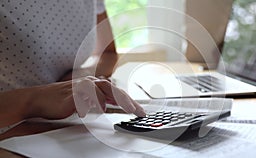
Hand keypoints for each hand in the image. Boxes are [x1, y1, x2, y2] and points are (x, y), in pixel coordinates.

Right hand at [28, 76, 145, 119]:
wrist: (40, 99)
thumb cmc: (63, 100)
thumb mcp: (86, 100)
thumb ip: (99, 100)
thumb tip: (113, 104)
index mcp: (94, 84)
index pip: (115, 92)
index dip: (129, 100)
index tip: (140, 111)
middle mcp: (89, 83)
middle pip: (112, 89)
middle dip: (127, 100)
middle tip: (137, 111)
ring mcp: (80, 87)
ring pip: (101, 89)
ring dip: (112, 99)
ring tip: (123, 109)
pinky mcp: (71, 94)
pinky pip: (84, 96)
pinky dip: (91, 102)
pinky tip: (93, 110)